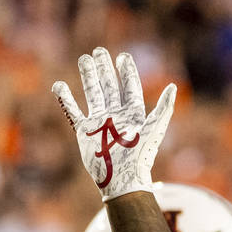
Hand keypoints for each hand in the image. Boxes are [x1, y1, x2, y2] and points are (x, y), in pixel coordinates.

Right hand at [52, 47, 175, 200]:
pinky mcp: (84, 131)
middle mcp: (116, 115)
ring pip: (93, 93)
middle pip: (110, 86)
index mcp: (134, 114)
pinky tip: (59, 85)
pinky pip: (73, 111)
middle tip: (99, 51)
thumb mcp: (154, 129)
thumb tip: (172, 87)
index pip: (130, 87)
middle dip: (104, 69)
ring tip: (84, 59)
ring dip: (89, 77)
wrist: (121, 179)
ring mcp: (99, 122)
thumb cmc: (140, 157)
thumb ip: (164, 108)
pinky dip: (66, 99)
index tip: (123, 57)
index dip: (127, 72)